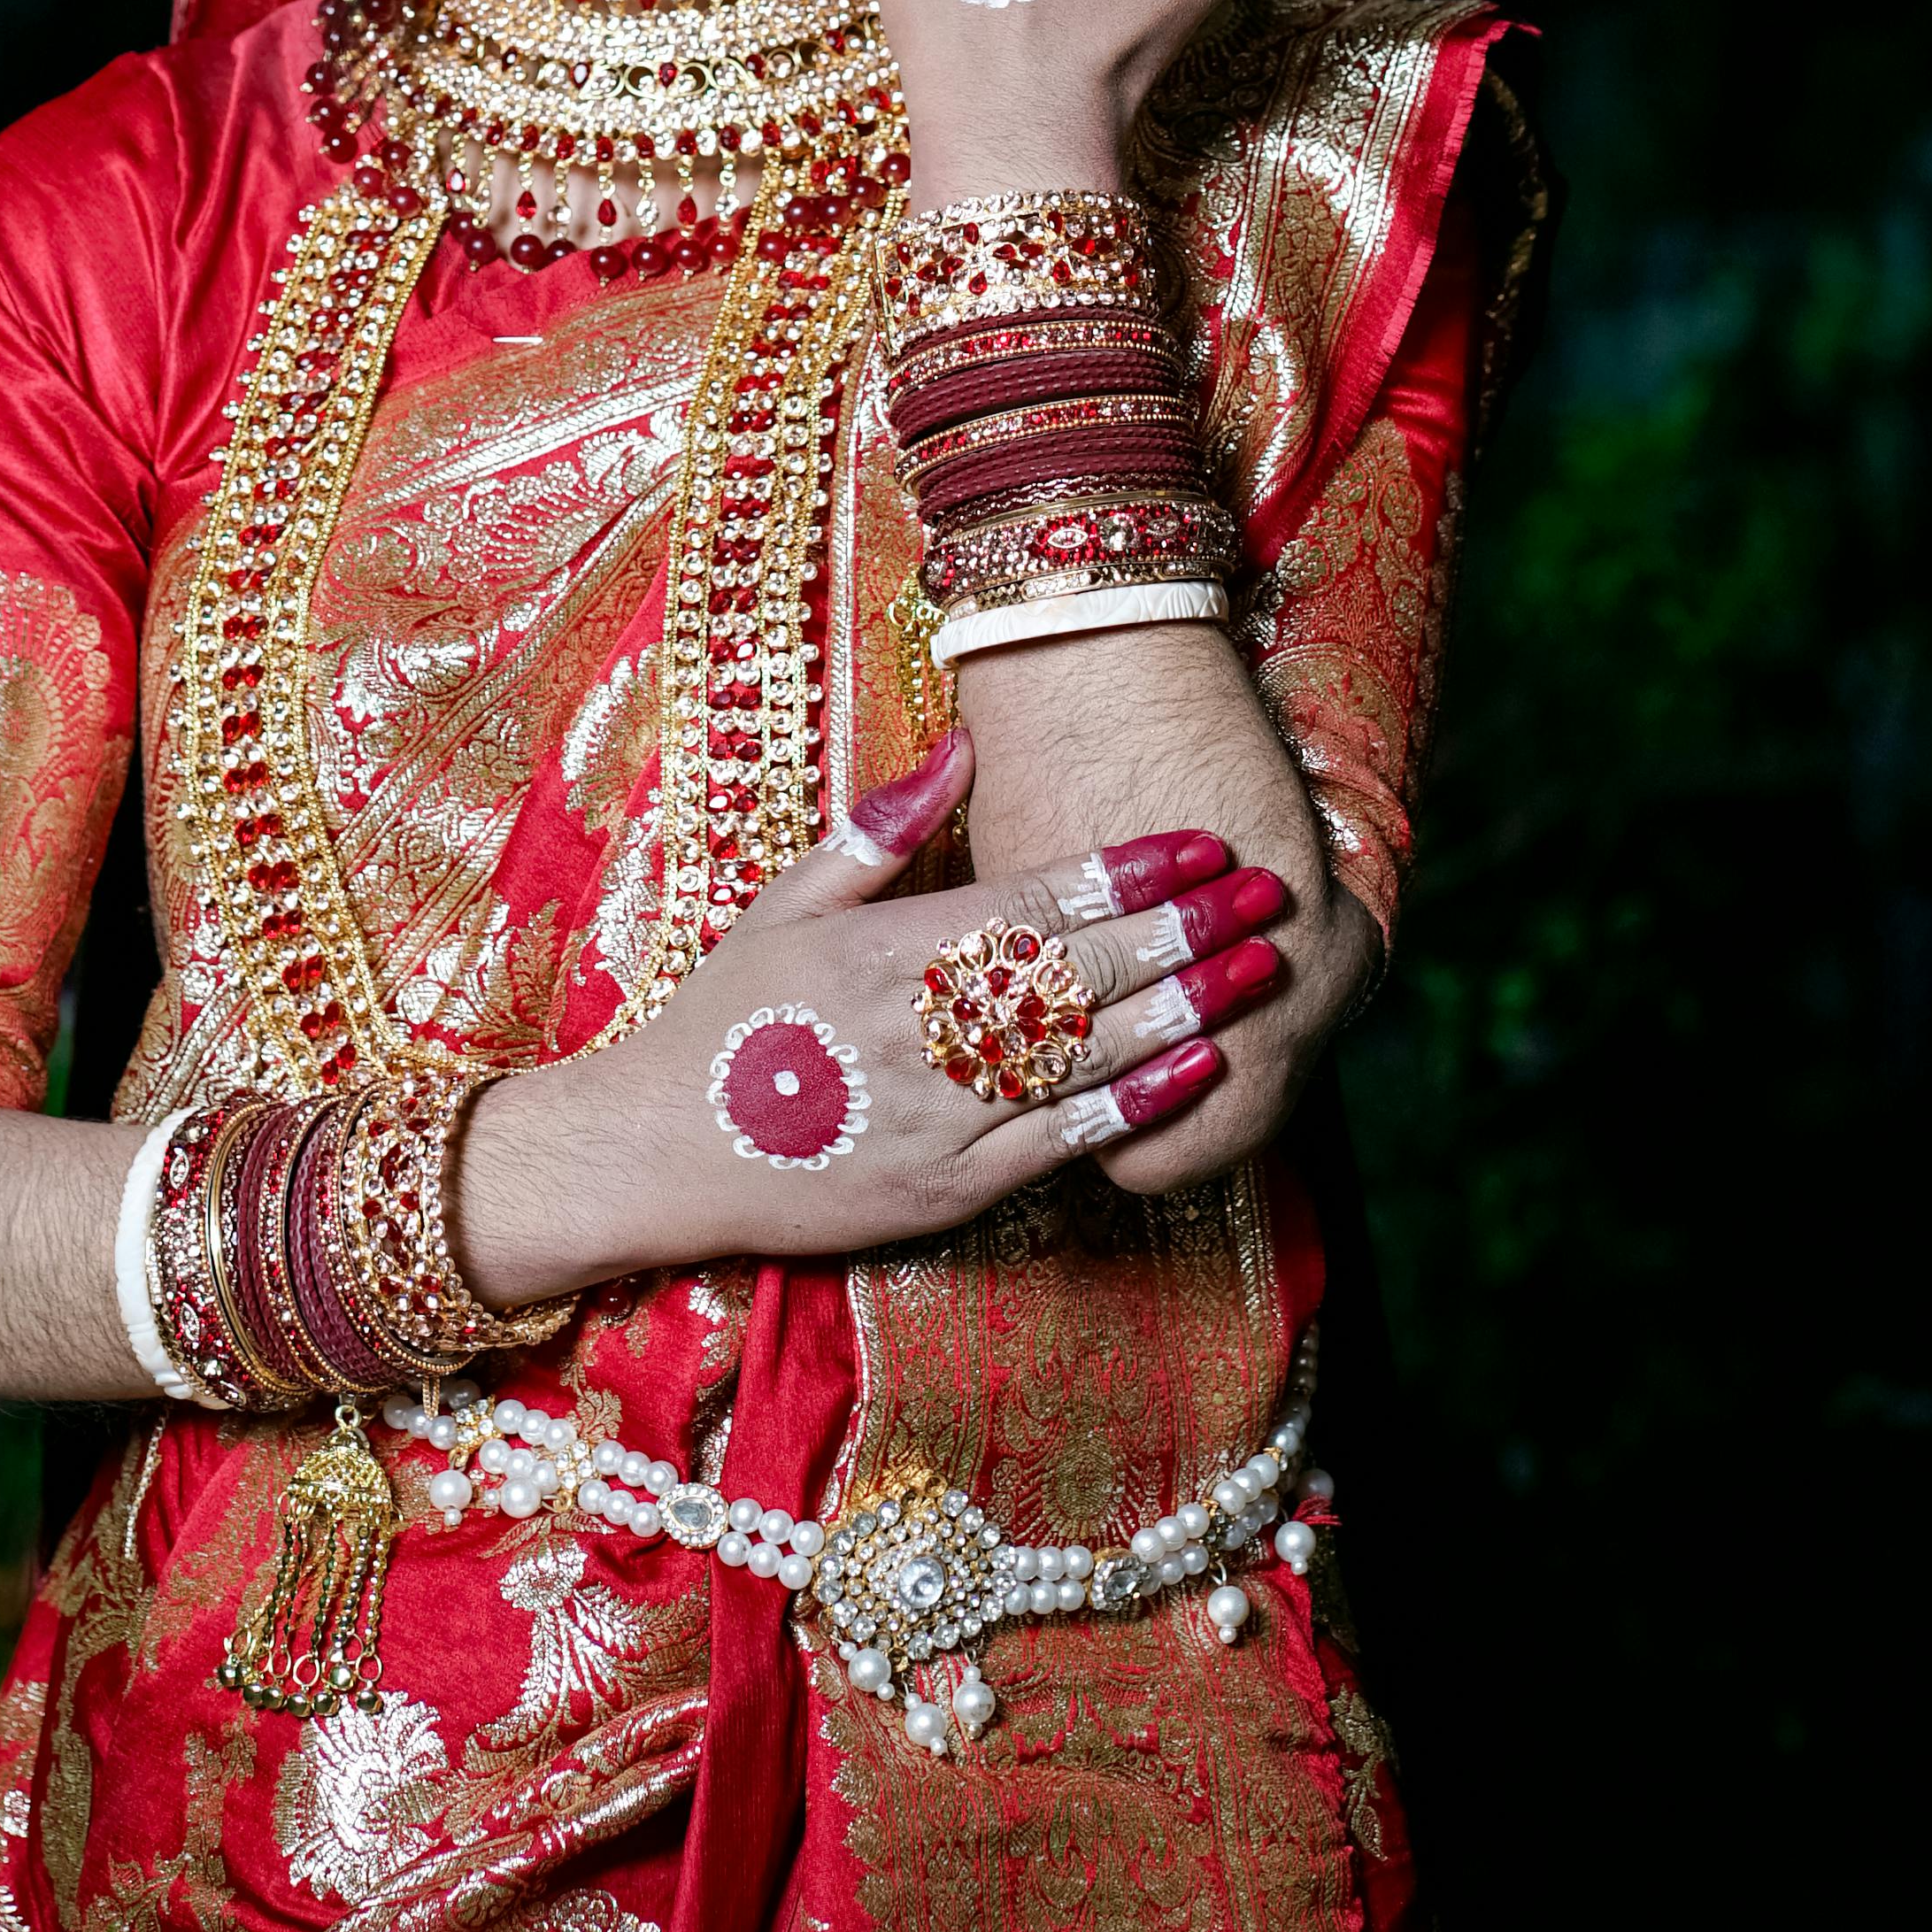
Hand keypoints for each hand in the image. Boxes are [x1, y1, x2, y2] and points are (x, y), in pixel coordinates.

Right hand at [449, 734, 1298, 1303]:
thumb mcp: (787, 901)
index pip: (1035, 898)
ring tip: (1260, 974)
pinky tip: (1200, 1076)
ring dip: (1185, 1010)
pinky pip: (1062, 1142)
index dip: (1128, 870)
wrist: (661, 1151)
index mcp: (888, 946)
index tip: (1202, 843)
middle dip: (1184, 929)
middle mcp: (923, 1025)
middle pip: (1080, 970)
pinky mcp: (950, 1186)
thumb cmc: (731, 1014)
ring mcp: (941, 1111)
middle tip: (1271, 893)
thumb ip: (883, 827)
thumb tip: (963, 745)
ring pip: (1087, 1054)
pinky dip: (1135, 1107)